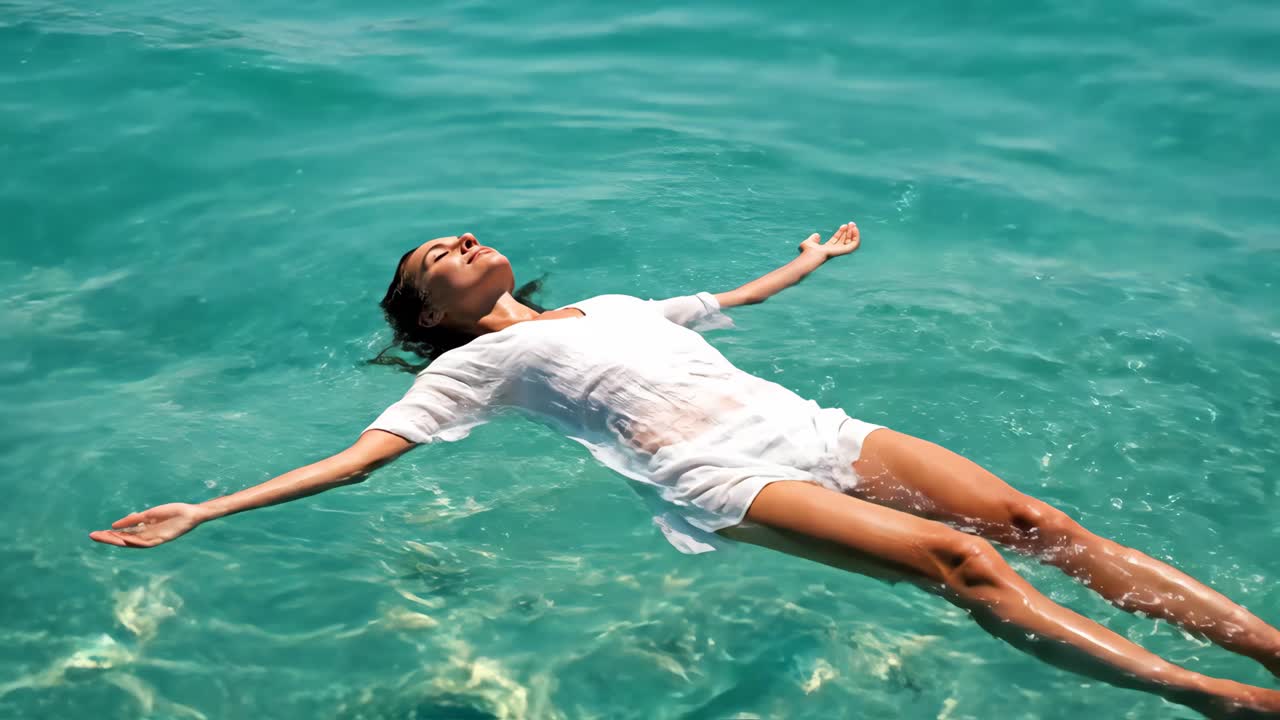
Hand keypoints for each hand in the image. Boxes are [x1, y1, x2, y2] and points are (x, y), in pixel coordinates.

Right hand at [89, 503, 209, 547]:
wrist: (191, 513)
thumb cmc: (173, 513)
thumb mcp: (150, 515)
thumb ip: (134, 520)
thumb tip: (114, 525)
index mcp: (143, 531)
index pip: (122, 535)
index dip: (109, 535)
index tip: (95, 533)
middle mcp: (146, 537)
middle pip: (124, 540)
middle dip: (108, 539)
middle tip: (93, 536)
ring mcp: (154, 539)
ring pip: (132, 543)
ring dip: (118, 541)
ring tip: (104, 537)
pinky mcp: (162, 539)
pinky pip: (146, 542)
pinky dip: (135, 541)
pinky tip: (125, 539)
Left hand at [799, 221, 859, 258]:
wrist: (811, 254)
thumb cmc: (807, 252)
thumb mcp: (809, 242)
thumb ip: (813, 239)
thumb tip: (817, 235)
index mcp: (828, 249)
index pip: (838, 240)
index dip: (841, 232)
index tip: (844, 225)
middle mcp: (835, 251)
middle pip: (845, 240)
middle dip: (849, 231)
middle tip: (851, 223)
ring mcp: (840, 252)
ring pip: (851, 242)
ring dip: (854, 233)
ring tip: (853, 225)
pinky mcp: (844, 251)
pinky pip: (854, 245)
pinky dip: (856, 237)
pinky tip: (855, 229)